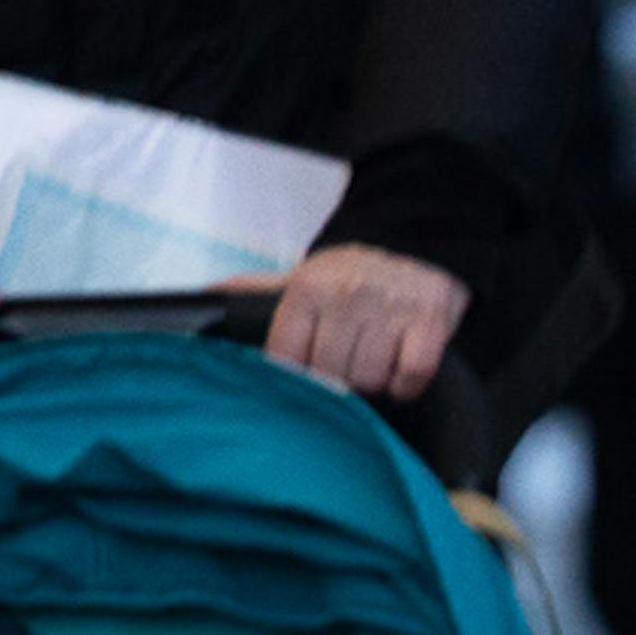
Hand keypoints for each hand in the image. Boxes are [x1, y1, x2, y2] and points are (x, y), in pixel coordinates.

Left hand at [265, 240, 466, 398]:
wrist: (417, 250)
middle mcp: (347, 294)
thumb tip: (207, 298)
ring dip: (373, 381)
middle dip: (339, 379)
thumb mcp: (302, 278)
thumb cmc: (353, 277)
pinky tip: (399, 366)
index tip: (308, 370)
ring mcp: (390, 308)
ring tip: (375, 360)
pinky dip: (405, 384)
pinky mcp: (429, 323)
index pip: (285, 359)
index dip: (297, 375)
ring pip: (368, 380)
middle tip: (348, 361)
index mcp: (308, 287)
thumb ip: (256, 292)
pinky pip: (409, 377)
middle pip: (329, 375)